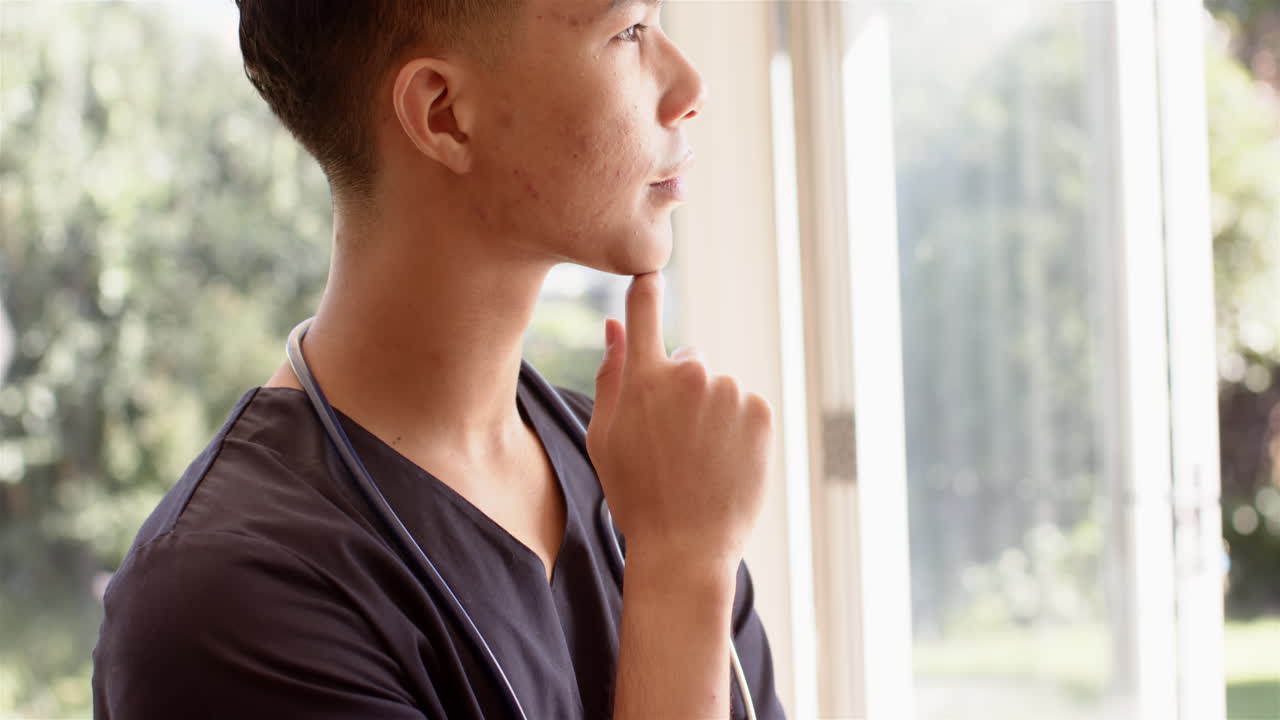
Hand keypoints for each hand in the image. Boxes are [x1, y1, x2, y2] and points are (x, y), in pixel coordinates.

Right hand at [586, 271, 772, 568]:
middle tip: (672, 442)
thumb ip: (611, 375)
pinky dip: (737, 428)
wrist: (685, 546)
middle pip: (688, 361)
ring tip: (698, 460)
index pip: (644, 311)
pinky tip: (723, 462)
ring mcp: (729, 392)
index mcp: (644, 378)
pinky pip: (745, 407)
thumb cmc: (636, 494)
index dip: (646, 290)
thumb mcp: (605, 436)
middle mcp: (690, 374)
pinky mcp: (761, 412)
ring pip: (718, 389)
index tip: (650, 275)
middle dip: (681, 390)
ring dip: (710, 413)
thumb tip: (615, 327)